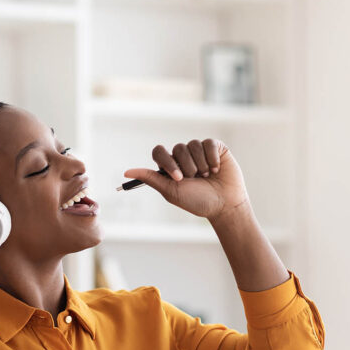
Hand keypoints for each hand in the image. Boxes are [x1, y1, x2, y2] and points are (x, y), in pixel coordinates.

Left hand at [123, 139, 249, 221]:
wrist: (224, 205)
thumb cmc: (197, 201)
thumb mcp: (171, 191)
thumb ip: (150, 178)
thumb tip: (126, 172)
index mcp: (170, 166)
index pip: (159, 152)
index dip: (168, 162)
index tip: (179, 178)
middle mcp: (183, 156)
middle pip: (178, 148)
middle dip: (188, 167)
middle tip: (196, 180)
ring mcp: (199, 150)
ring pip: (194, 145)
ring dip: (201, 165)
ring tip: (207, 176)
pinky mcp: (215, 148)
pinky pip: (209, 143)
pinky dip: (213, 159)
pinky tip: (216, 170)